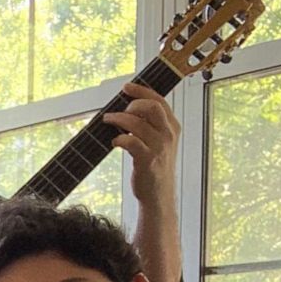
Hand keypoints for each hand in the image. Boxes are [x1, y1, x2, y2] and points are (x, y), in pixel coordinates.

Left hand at [105, 82, 180, 205]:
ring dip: (119, 119)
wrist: (158, 194)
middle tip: (119, 110)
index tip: (126, 87)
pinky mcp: (147, 160)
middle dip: (132, 104)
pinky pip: (131, 142)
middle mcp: (168, 134)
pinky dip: (119, 138)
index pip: (159, 100)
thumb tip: (128, 109)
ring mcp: (159, 147)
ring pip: (138, 123)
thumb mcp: (159, 142)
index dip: (142, 91)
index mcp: (172, 126)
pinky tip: (114, 141)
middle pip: (152, 107)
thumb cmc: (154, 166)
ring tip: (108, 120)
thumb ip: (149, 125)